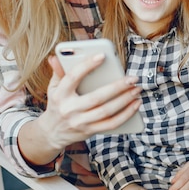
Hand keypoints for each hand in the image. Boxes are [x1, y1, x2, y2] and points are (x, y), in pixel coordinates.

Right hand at [19, 55, 140, 164]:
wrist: (52, 133)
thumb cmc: (57, 104)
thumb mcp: (53, 88)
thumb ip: (58, 72)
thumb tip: (55, 56)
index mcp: (60, 95)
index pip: (73, 77)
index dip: (86, 66)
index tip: (102, 56)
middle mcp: (69, 109)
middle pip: (96, 97)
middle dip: (117, 87)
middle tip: (133, 78)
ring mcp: (80, 122)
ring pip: (106, 111)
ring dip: (125, 100)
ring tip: (137, 90)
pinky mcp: (89, 131)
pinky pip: (111, 124)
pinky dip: (126, 115)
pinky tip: (135, 104)